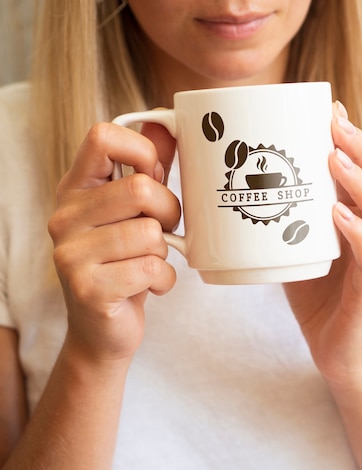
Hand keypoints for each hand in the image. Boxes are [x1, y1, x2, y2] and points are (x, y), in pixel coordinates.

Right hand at [47, 122, 179, 363]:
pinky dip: (164, 281)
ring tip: (149, 262)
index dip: (143, 151)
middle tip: (166, 231)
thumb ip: (149, 168)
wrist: (103, 330)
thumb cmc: (125, 263)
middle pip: (140, 189)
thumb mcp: (135, 212)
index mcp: (76, 189)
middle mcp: (64, 216)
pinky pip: (152, 269)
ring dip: (164, 253)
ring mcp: (70, 254)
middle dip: (170, 212)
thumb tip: (168, 122)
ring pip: (150, 234)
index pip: (102, 137)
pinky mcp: (88, 288)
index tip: (155, 175)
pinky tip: (149, 287)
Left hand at [283, 102, 361, 389]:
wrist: (337, 352)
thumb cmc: (318, 297)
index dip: (355, 138)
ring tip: (335, 158)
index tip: (329, 109)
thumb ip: (287, 218)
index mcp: (361, 219)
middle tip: (334, 122)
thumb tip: (245, 187)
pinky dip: (359, 232)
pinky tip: (338, 213)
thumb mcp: (297, 247)